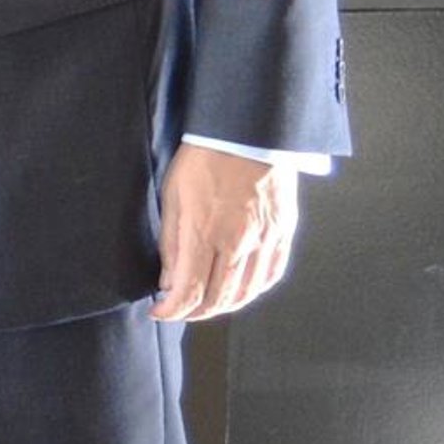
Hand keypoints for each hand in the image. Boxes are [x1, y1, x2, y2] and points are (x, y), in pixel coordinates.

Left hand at [150, 143, 300, 321]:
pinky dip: (254, 290)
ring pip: (246, 293)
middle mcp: (237, 242)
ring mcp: (264, 238)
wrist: (245, 130)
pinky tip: (240, 289)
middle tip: (180, 310)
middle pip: (217, 299)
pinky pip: (271, 274)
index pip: (188, 292)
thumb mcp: (172, 197)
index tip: (160, 312)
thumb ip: (172, 244)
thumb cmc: (204, 158)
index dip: (172, 311)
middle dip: (193, 313)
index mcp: (204, 233)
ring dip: (223, 306)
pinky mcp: (283, 231)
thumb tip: (169, 282)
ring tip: (206, 304)